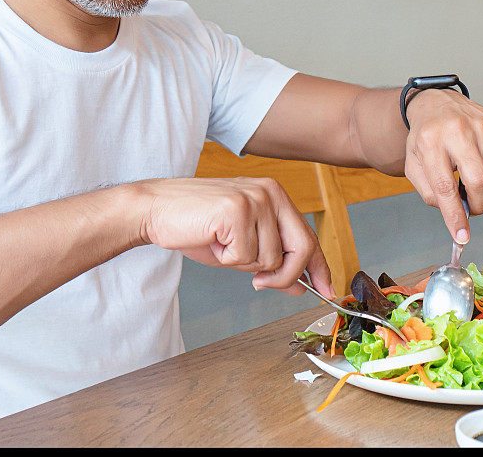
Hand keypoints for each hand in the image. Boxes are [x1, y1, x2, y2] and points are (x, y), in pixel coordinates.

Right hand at [134, 177, 333, 297]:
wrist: (155, 210)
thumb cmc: (196, 225)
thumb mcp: (241, 247)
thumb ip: (272, 261)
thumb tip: (299, 285)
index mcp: (275, 195)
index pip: (308, 235)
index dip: (320, 266)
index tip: (326, 289)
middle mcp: (270, 192)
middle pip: (301, 247)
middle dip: (286, 275)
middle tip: (259, 284)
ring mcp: (254, 199)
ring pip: (269, 257)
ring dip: (242, 263)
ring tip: (221, 244)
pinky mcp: (237, 210)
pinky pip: (244, 256)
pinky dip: (226, 259)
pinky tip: (212, 241)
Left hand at [404, 88, 482, 243]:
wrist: (436, 103)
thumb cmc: (425, 139)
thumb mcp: (414, 166)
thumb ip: (431, 193)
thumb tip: (456, 215)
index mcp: (429, 142)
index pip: (444, 186)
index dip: (454, 215)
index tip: (461, 236)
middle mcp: (457, 130)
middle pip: (478, 180)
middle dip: (477, 204)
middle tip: (470, 208)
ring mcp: (480, 124)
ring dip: (482, 186)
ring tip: (465, 174)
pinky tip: (476, 159)